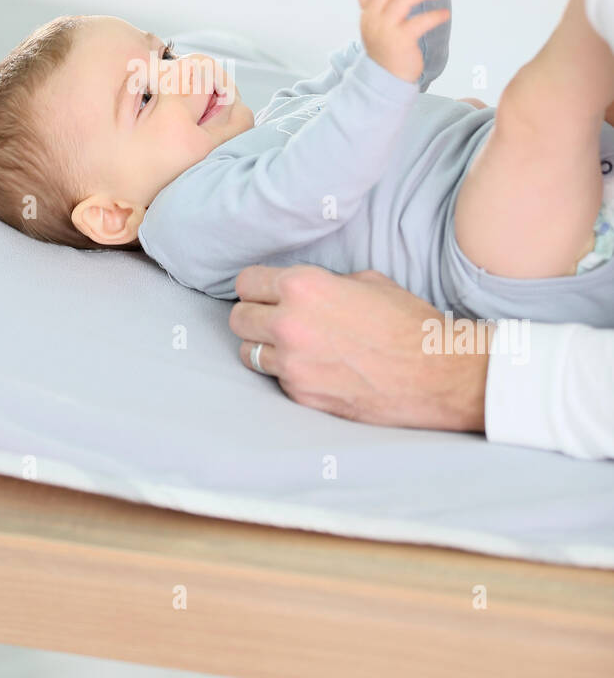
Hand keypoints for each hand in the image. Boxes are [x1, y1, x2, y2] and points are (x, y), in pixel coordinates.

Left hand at [229, 265, 489, 430]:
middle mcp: (289, 324)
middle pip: (238, 319)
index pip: (247, 282)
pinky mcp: (302, 396)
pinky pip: (277, 380)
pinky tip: (314, 368)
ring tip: (291, 346)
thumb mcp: (367, 281)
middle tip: (273, 319)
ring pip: (249, 352)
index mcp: (303, 287)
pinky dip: (288, 374)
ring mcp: (293, 365)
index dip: (256, 287)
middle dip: (253, 316)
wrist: (437, 374)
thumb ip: (324, 283)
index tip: (264, 292)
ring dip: (265, 347)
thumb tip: (303, 292)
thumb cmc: (409, 323)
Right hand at [358, 0, 449, 82]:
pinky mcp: (402, 40)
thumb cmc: (387, 50)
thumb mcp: (380, 26)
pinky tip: (444, 14)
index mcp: (367, 15)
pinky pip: (421, 21)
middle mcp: (373, 20)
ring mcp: (386, 30)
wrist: (386, 79)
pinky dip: (435, 15)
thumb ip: (388, 6)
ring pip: (404, 0)